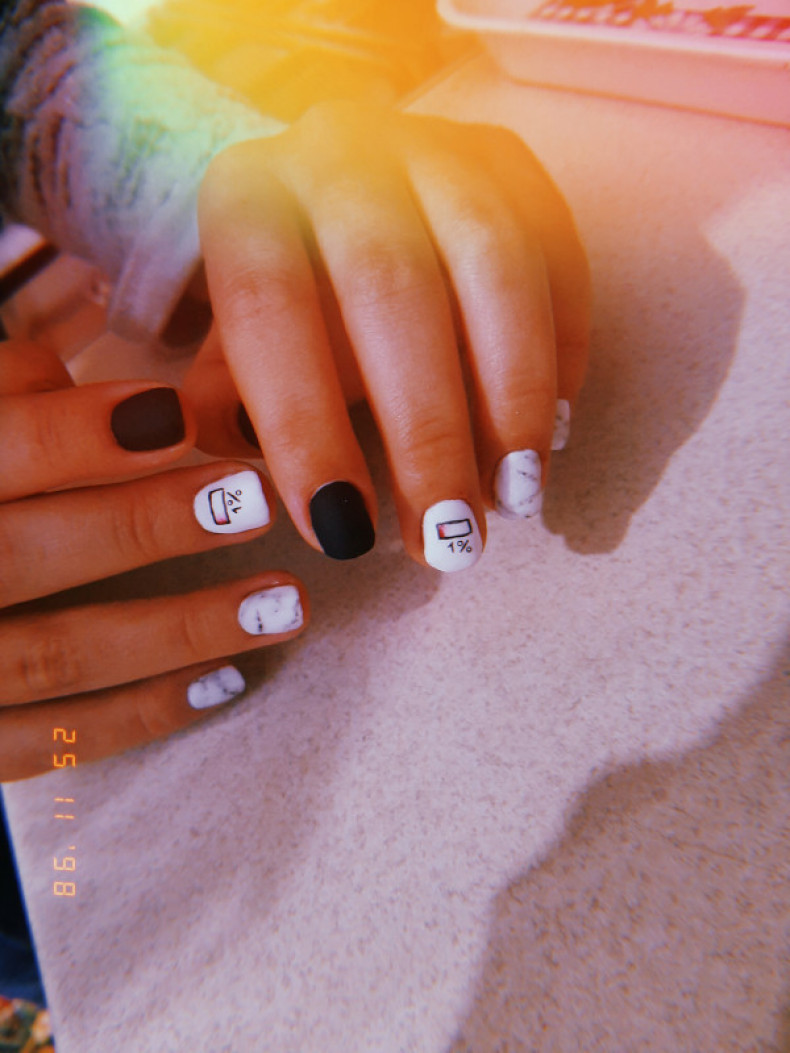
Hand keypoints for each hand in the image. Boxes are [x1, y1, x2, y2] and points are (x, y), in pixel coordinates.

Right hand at [0, 340, 307, 781]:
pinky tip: (226, 682)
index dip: (79, 435)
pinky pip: (50, 743)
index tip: (177, 414)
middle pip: (31, 554)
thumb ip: (1, 399)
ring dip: (180, 630)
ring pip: (59, 656)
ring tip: (282, 604)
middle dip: (147, 526)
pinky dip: (140, 714)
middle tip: (255, 503)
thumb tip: (104, 393)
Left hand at [184, 101, 589, 571]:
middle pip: (392, 288)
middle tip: (446, 538)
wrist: (344, 195)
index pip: (270, 307)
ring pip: (493, 268)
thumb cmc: (286, 298)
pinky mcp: (510, 163)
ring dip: (514, 399)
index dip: (306, 428)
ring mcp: (436, 148)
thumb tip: (238, 491)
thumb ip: (226, 408)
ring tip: (515, 497)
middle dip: (428, 432)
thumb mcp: (232, 346)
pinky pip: (555, 256)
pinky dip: (563, 352)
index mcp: (251, 196)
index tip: (342, 532)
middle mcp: (342, 152)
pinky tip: (552, 432)